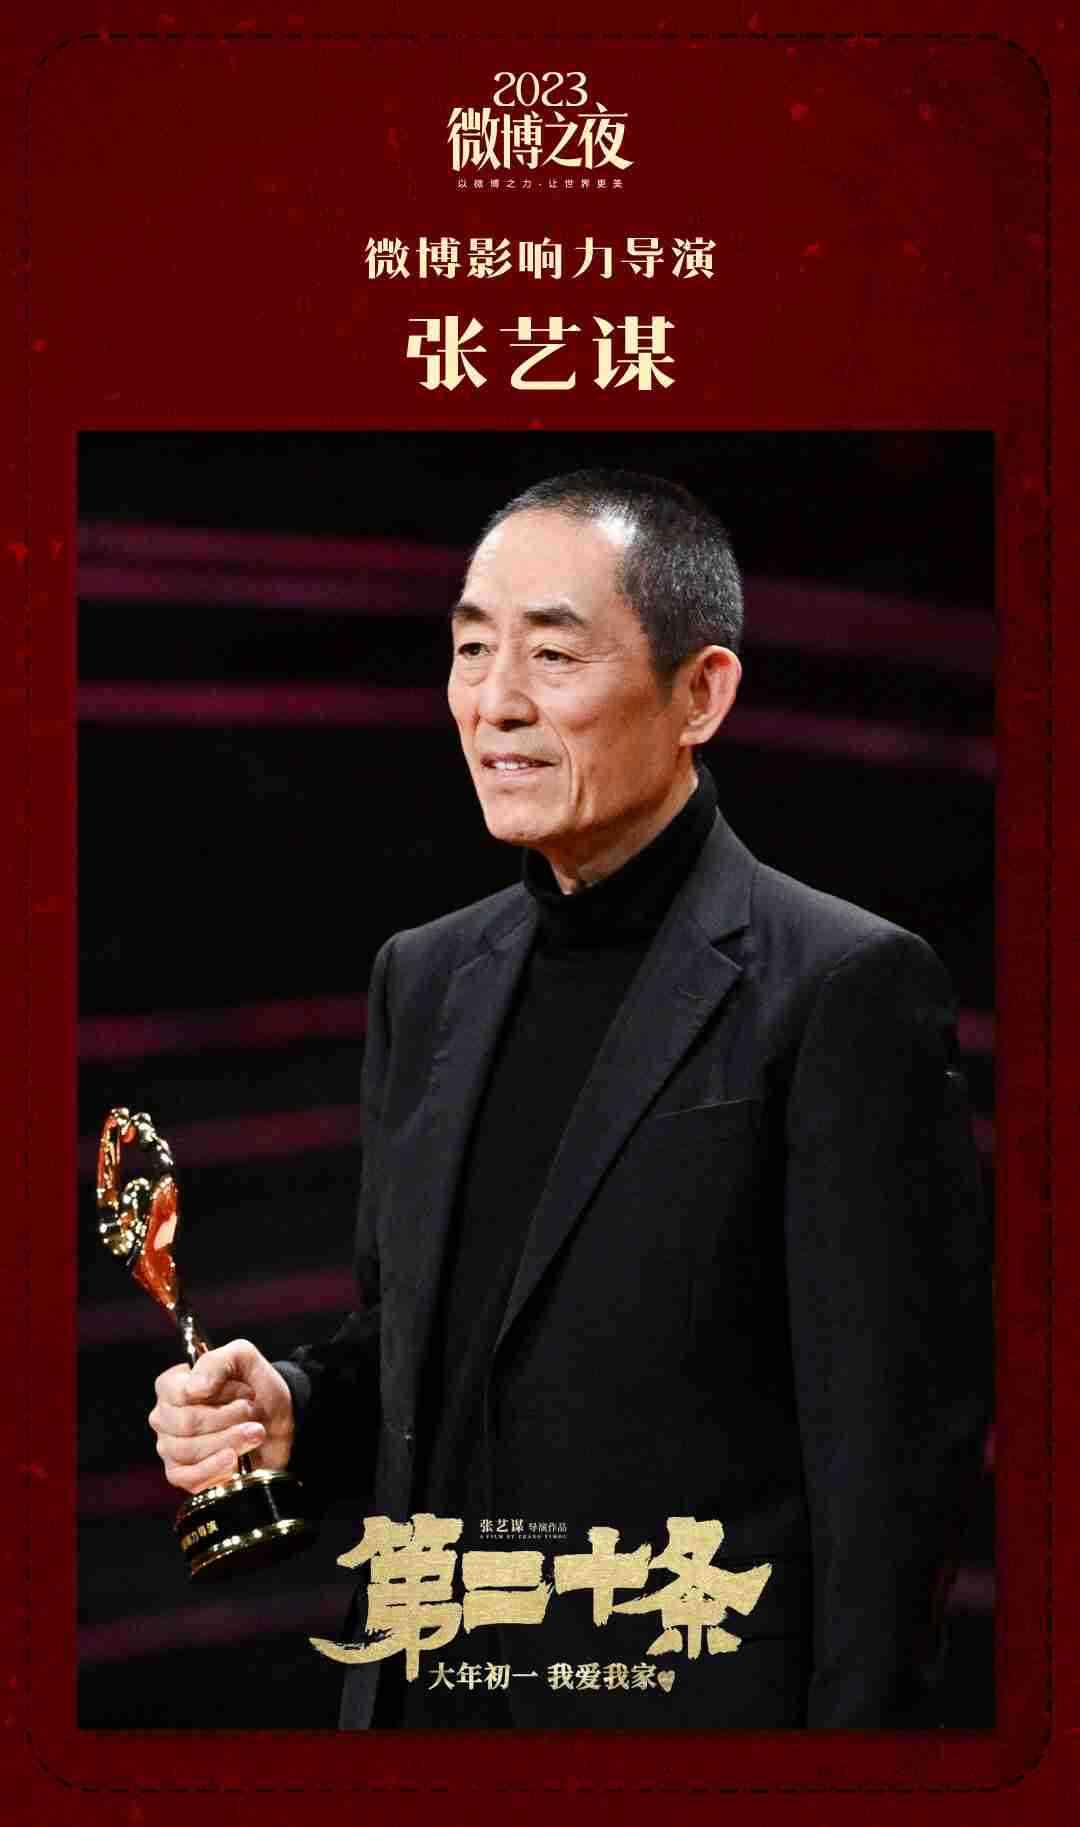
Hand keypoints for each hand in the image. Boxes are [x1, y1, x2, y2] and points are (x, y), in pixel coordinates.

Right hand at [149, 1337, 294, 1494]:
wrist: (278, 1421)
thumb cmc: (256, 1388)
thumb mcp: (244, 1359)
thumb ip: (217, 1362)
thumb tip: (194, 1388)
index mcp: (172, 1386)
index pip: (178, 1393)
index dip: (217, 1394)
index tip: (243, 1391)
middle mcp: (165, 1417)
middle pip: (187, 1424)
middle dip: (228, 1419)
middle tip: (252, 1412)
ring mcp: (170, 1448)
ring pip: (190, 1451)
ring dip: (230, 1441)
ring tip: (255, 1432)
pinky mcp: (183, 1475)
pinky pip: (188, 1478)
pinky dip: (214, 1469)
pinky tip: (234, 1460)